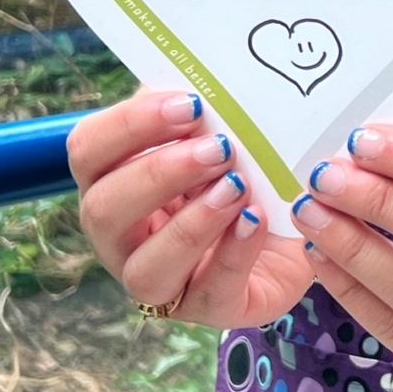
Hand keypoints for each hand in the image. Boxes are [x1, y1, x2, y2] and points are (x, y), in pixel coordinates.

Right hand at [68, 89, 312, 328]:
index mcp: (112, 181)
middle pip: (103, 210)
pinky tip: (256, 219)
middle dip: (159, 175)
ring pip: (145, 268)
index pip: (88, 150)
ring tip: (237, 186)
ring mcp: (160, 282)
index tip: (189, 105)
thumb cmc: (245, 170)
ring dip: (192, 223)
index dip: (130, 125)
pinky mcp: (208, 309)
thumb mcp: (220, 135)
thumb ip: (199, 114)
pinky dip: (234, 252)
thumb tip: (196, 82)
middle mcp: (121, 238)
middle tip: (218, 148)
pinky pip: (209, 291)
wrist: (305, 225)